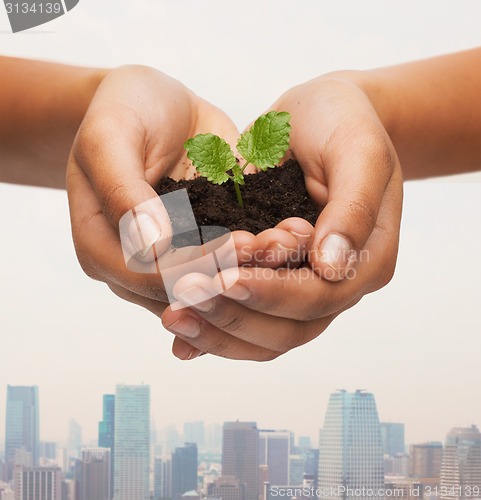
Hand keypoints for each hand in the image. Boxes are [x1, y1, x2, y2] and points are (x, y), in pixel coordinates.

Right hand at [67, 65, 306, 320]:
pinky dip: (259, 254)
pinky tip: (288, 236)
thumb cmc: (124, 110)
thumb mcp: (110, 136)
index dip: (191, 267)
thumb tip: (149, 248)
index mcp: (99, 246)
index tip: (234, 243)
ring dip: (253, 268)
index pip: (146, 276)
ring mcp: (172, 258)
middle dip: (232, 271)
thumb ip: (122, 190)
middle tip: (275, 245)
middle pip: (184, 288)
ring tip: (288, 240)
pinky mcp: (202, 245)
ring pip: (212, 283)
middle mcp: (135, 264)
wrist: (153, 103)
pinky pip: (230, 261)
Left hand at [161, 74, 402, 360]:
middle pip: (287, 329)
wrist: (324, 116)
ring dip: (218, 330)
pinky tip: (181, 339)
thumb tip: (332, 267)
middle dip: (234, 313)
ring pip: (264, 336)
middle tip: (185, 293)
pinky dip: (216, 332)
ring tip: (172, 315)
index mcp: (366, 261)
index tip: (223, 277)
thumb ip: (352, 208)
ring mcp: (302, 286)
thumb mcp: (358, 152)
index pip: (318, 296)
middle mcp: (335, 284)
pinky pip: (247, 319)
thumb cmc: (345, 124)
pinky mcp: (274, 279)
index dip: (271, 293)